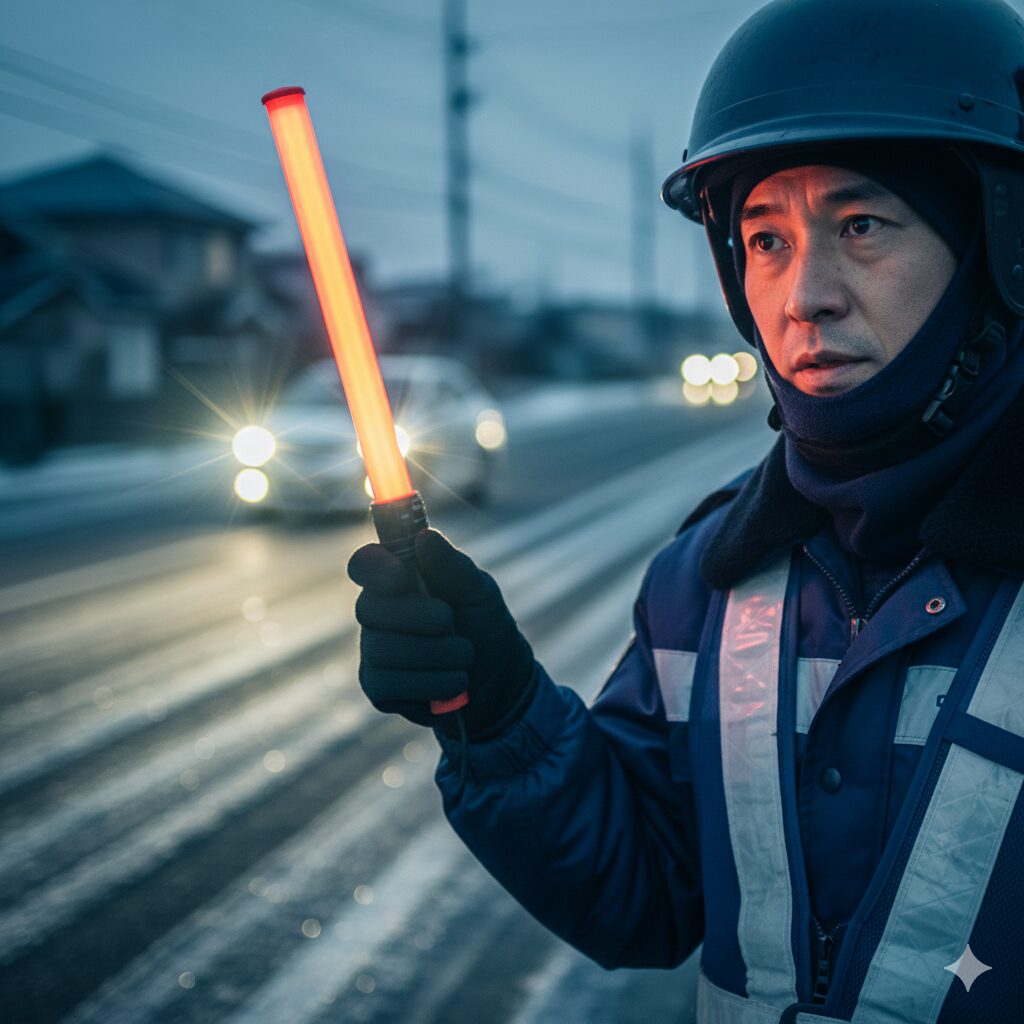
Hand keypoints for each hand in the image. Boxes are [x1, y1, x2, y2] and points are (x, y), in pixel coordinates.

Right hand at [347, 529, 537, 738]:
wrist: (504, 683)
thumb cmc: (487, 627)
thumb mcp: (481, 593)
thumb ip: (453, 566)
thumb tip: (425, 536)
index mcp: (399, 580)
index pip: (364, 564)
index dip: (374, 568)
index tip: (401, 576)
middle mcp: (379, 613)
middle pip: (369, 608)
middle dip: (419, 617)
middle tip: (451, 622)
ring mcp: (374, 652)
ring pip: (382, 649)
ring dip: (436, 653)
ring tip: (466, 656)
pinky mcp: (379, 689)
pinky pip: (389, 684)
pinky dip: (432, 683)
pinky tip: (453, 682)